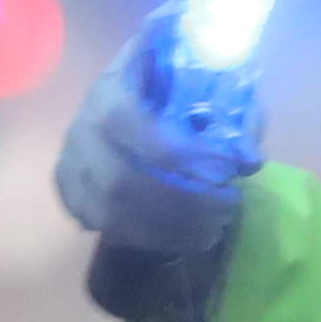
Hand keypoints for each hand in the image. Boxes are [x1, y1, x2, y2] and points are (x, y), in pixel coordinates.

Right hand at [54, 17, 260, 257]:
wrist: (133, 92)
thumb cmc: (172, 87)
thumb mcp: (204, 82)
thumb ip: (230, 114)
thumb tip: (248, 160)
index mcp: (109, 90)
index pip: (128, 122)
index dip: (179, 152)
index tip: (228, 168)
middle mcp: (80, 130)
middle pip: (121, 181)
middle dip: (183, 203)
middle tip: (228, 207)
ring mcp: (71, 166)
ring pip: (112, 214)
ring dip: (171, 229)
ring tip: (215, 227)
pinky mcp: (73, 196)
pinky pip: (108, 229)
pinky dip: (154, 239)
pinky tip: (188, 235)